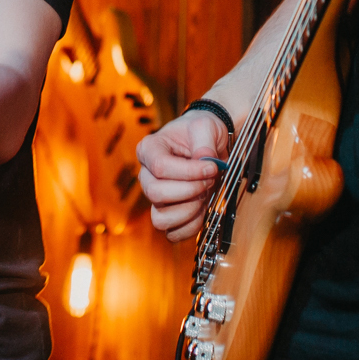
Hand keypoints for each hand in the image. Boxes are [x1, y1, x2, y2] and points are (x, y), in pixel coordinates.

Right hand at [137, 109, 231, 241]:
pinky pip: (172, 232)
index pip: (160, 167)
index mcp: (149, 149)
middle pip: (156, 193)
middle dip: (190, 190)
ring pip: (160, 218)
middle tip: (209, 181)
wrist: (208, 143)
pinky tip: (203, 209)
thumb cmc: (201, 132)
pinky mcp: (168, 213)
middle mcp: (147, 175)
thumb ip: (204, 140)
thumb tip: (204, 160)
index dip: (189, 171)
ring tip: (204, 195)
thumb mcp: (205, 126)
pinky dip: (191, 226)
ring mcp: (156, 197)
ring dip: (188, 211)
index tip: (211, 167)